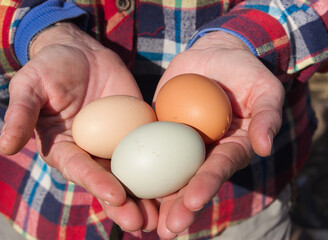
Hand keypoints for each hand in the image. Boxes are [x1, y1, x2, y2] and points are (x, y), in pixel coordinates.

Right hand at [0, 22, 157, 230]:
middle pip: (109, 181)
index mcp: (65, 148)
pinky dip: (165, 163)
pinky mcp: (137, 129)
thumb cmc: (50, 68)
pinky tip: (181, 178)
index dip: (97, 183)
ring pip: (133, 172)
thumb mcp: (31, 86)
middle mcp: (91, 152)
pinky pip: (152, 145)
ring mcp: (117, 142)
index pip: (80, 169)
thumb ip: (21, 115)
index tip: (117, 196)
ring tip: (165, 214)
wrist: (80, 52)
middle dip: (125, 204)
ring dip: (148, 194)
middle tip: (143, 223)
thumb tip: (5, 147)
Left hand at [152, 31, 284, 237]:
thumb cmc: (245, 72)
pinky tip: (119, 183)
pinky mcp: (158, 130)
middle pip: (189, 183)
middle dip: (178, 207)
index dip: (206, 186)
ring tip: (139, 222)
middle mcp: (203, 153)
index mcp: (229, 149)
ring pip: (165, 174)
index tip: (193, 202)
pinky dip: (133, 166)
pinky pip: (145, 147)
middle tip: (166, 229)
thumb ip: (267, 117)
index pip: (217, 170)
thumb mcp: (265, 90)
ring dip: (153, 198)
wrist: (214, 55)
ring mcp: (178, 143)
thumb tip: (264, 147)